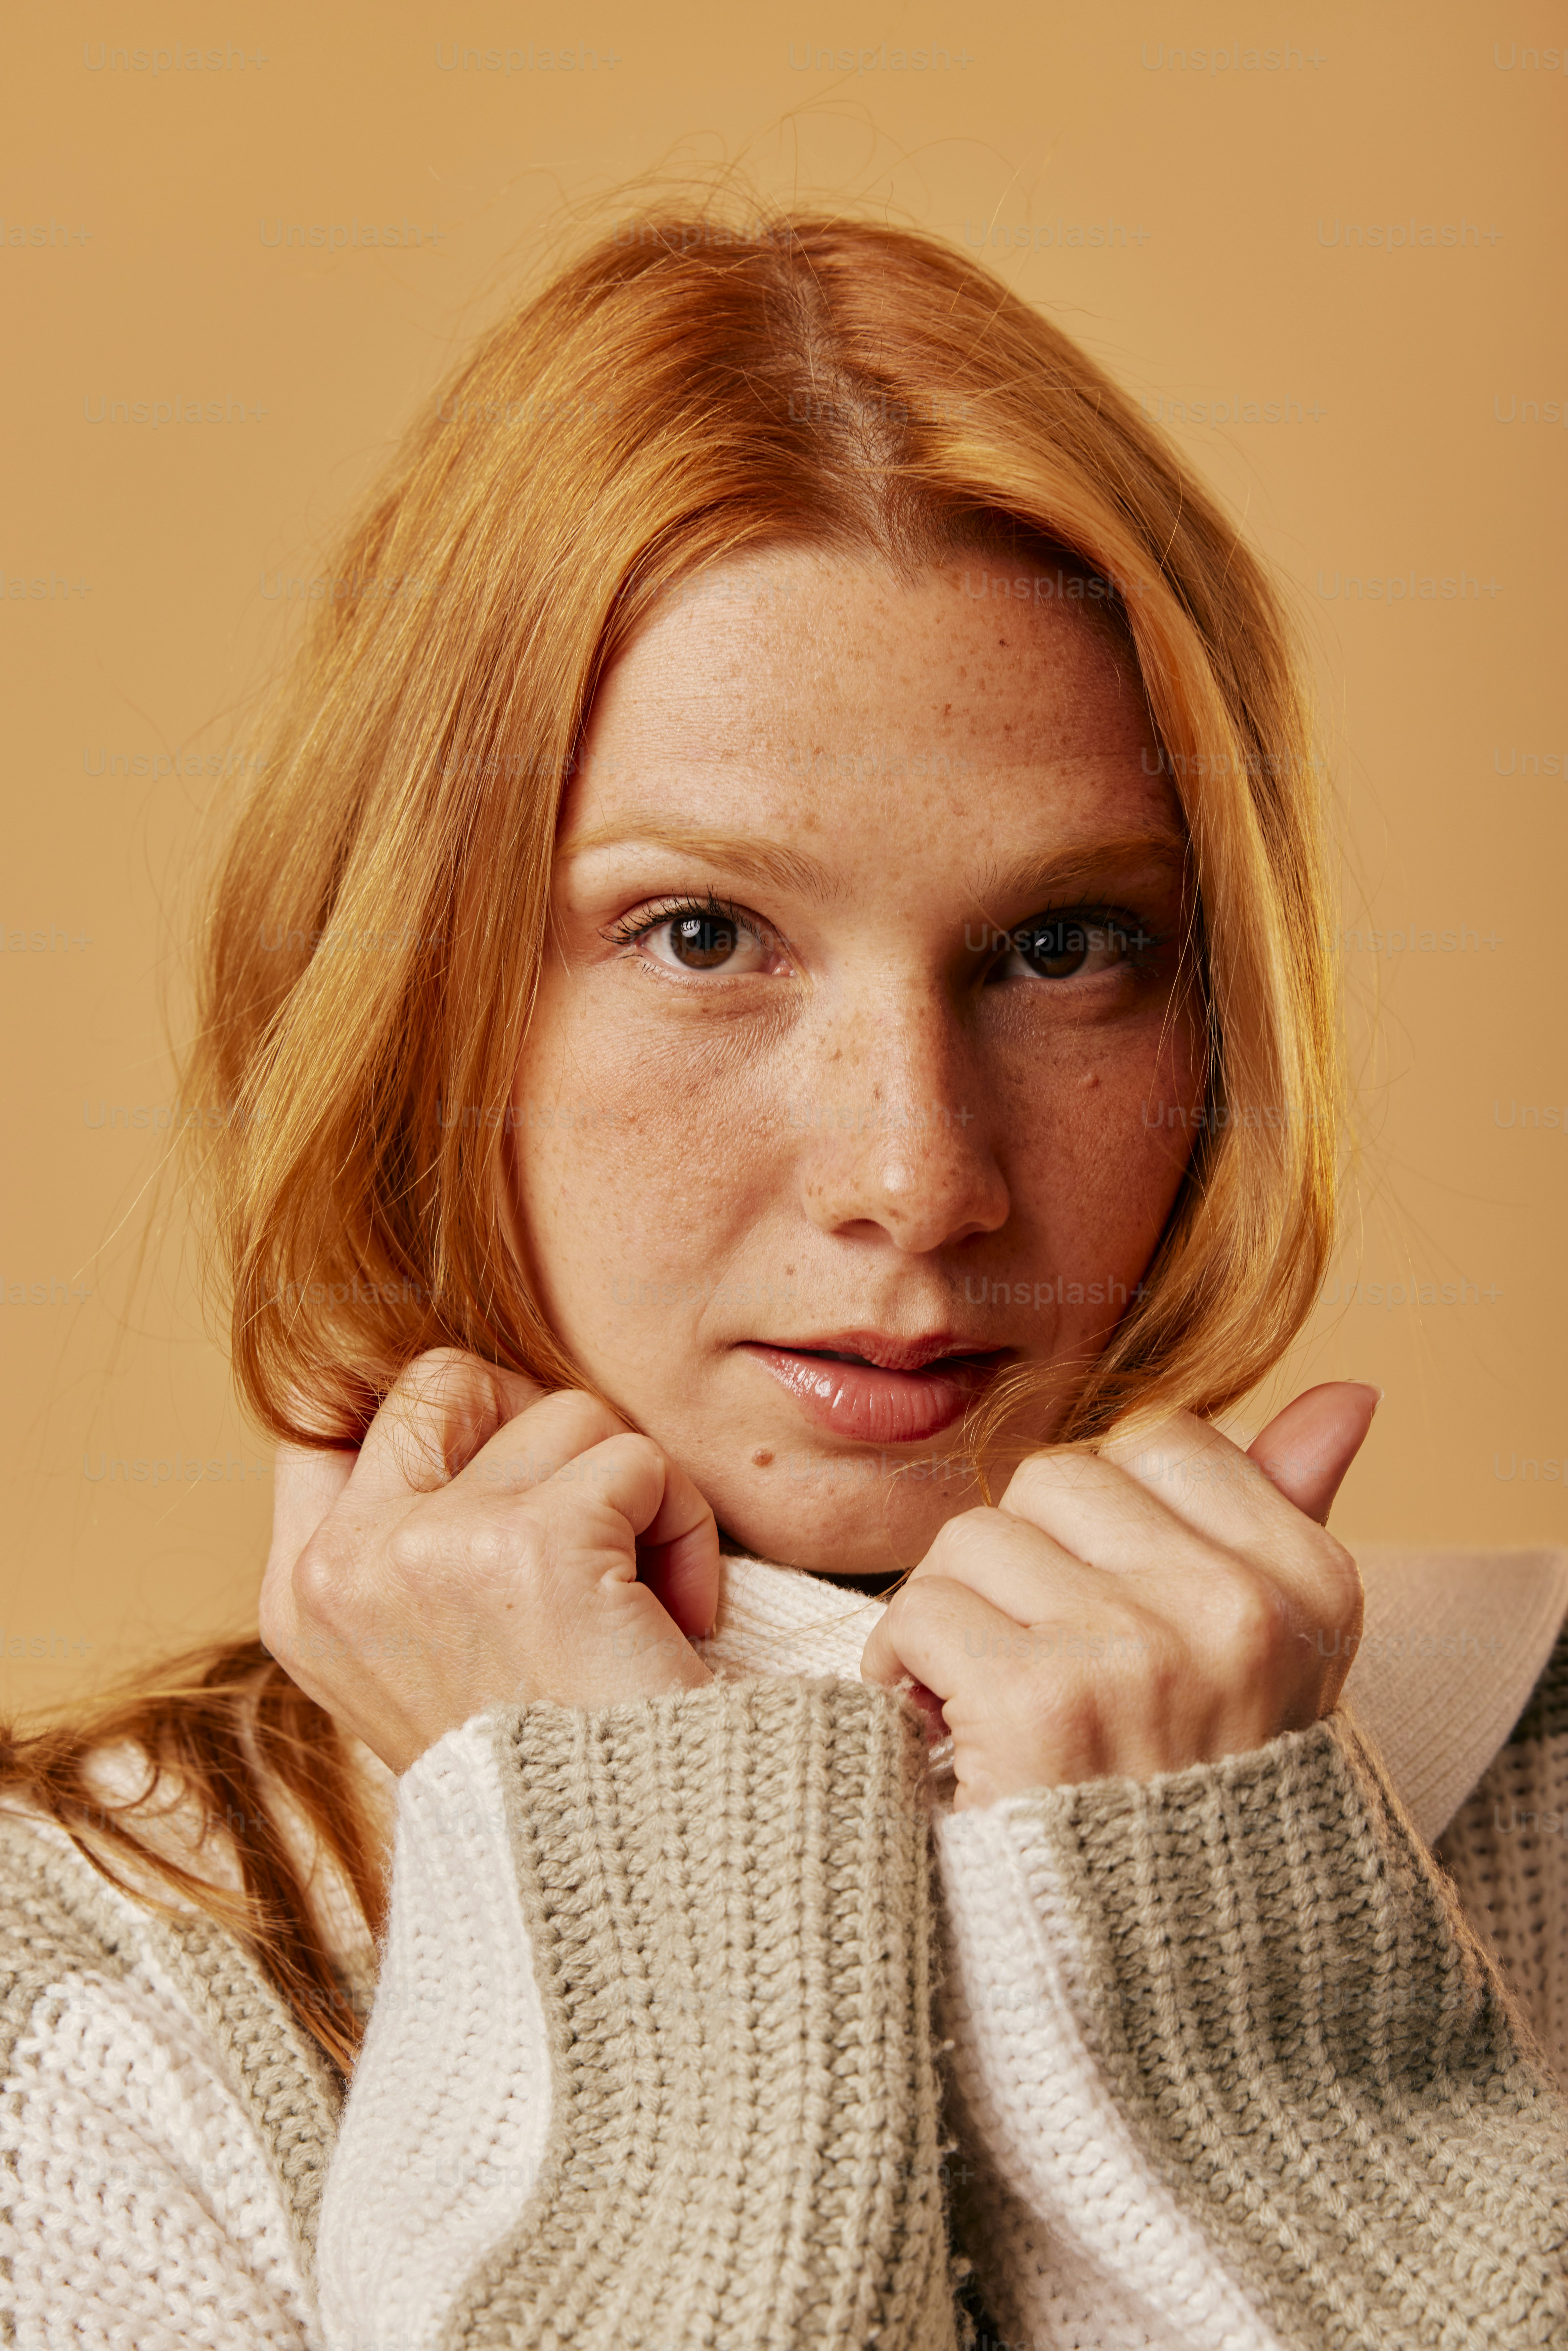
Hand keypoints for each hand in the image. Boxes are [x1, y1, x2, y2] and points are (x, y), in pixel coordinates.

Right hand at [259, 1349, 719, 1772]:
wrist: (627, 1890)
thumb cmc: (553, 1774)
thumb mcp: (428, 1660)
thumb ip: (416, 1543)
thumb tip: (467, 1408)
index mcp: (303, 1597)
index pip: (320, 1410)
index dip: (430, 1413)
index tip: (503, 1461)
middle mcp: (345, 1567)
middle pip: (447, 1380)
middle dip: (540, 1426)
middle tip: (593, 1522)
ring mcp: (431, 1550)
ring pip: (564, 1413)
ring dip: (631, 1491)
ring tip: (642, 1603)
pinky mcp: (536, 1547)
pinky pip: (639, 1460)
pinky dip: (686, 1527)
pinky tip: (680, 1621)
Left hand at [858, 1382, 1376, 1812]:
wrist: (1174, 2004)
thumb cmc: (1200, 1810)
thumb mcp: (1274, 1663)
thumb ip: (1288, 1514)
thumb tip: (1343, 1395)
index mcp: (1306, 1584)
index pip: (1159, 1440)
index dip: (1097, 1521)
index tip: (1103, 1608)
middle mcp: (1237, 1608)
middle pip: (1050, 1479)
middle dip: (1017, 1566)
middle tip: (1034, 1666)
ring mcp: (1143, 1651)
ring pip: (972, 1539)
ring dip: (953, 1622)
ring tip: (989, 1712)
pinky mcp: (1045, 1702)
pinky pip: (924, 1611)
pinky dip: (906, 1672)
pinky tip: (944, 1739)